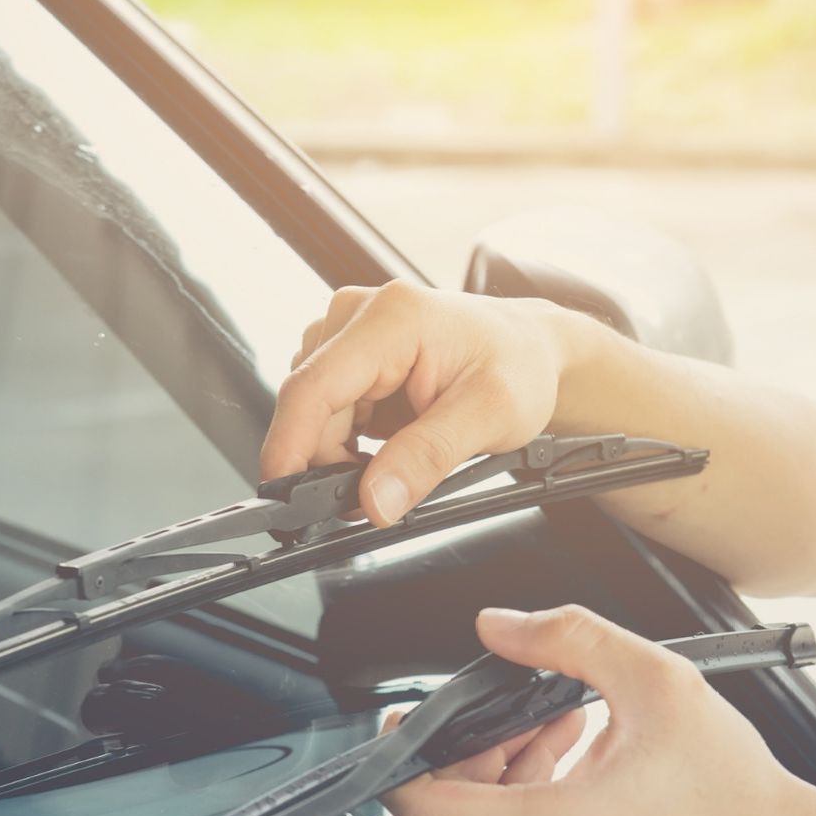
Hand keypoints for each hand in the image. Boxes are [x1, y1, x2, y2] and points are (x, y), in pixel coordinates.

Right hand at [260, 280, 578, 525]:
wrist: (532, 351)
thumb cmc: (519, 366)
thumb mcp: (489, 417)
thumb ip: (427, 459)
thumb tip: (375, 500)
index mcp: (393, 318)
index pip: (313, 387)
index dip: (289, 446)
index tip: (283, 493)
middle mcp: (360, 315)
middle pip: (310, 408)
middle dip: (330, 461)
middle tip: (377, 493)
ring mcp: (348, 333)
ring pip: (313, 415)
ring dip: (340, 451)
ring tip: (396, 457)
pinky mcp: (347, 355)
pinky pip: (325, 411)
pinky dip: (346, 441)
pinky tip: (385, 442)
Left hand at [381, 605, 815, 815]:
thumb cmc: (735, 794)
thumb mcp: (654, 682)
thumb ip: (566, 638)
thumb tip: (500, 626)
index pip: (424, 811)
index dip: (395, 762)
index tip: (397, 728)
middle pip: (450, 811)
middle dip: (468, 749)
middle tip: (511, 711)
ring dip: (498, 769)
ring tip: (553, 726)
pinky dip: (521, 799)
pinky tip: (566, 758)